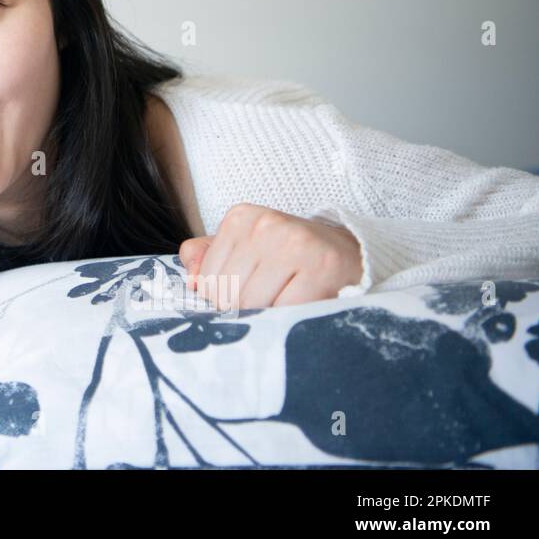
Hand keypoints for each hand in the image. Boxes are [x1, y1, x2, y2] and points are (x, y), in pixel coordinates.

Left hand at [178, 203, 362, 309]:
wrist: (348, 252)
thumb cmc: (287, 256)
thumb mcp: (244, 248)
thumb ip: (207, 258)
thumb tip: (191, 279)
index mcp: (241, 219)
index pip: (208, 280)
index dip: (220, 302)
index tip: (242, 299)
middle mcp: (266, 226)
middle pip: (229, 295)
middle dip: (242, 312)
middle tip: (264, 307)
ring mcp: (295, 244)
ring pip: (255, 305)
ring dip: (266, 317)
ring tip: (281, 306)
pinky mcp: (321, 267)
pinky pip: (287, 311)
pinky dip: (289, 320)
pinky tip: (299, 309)